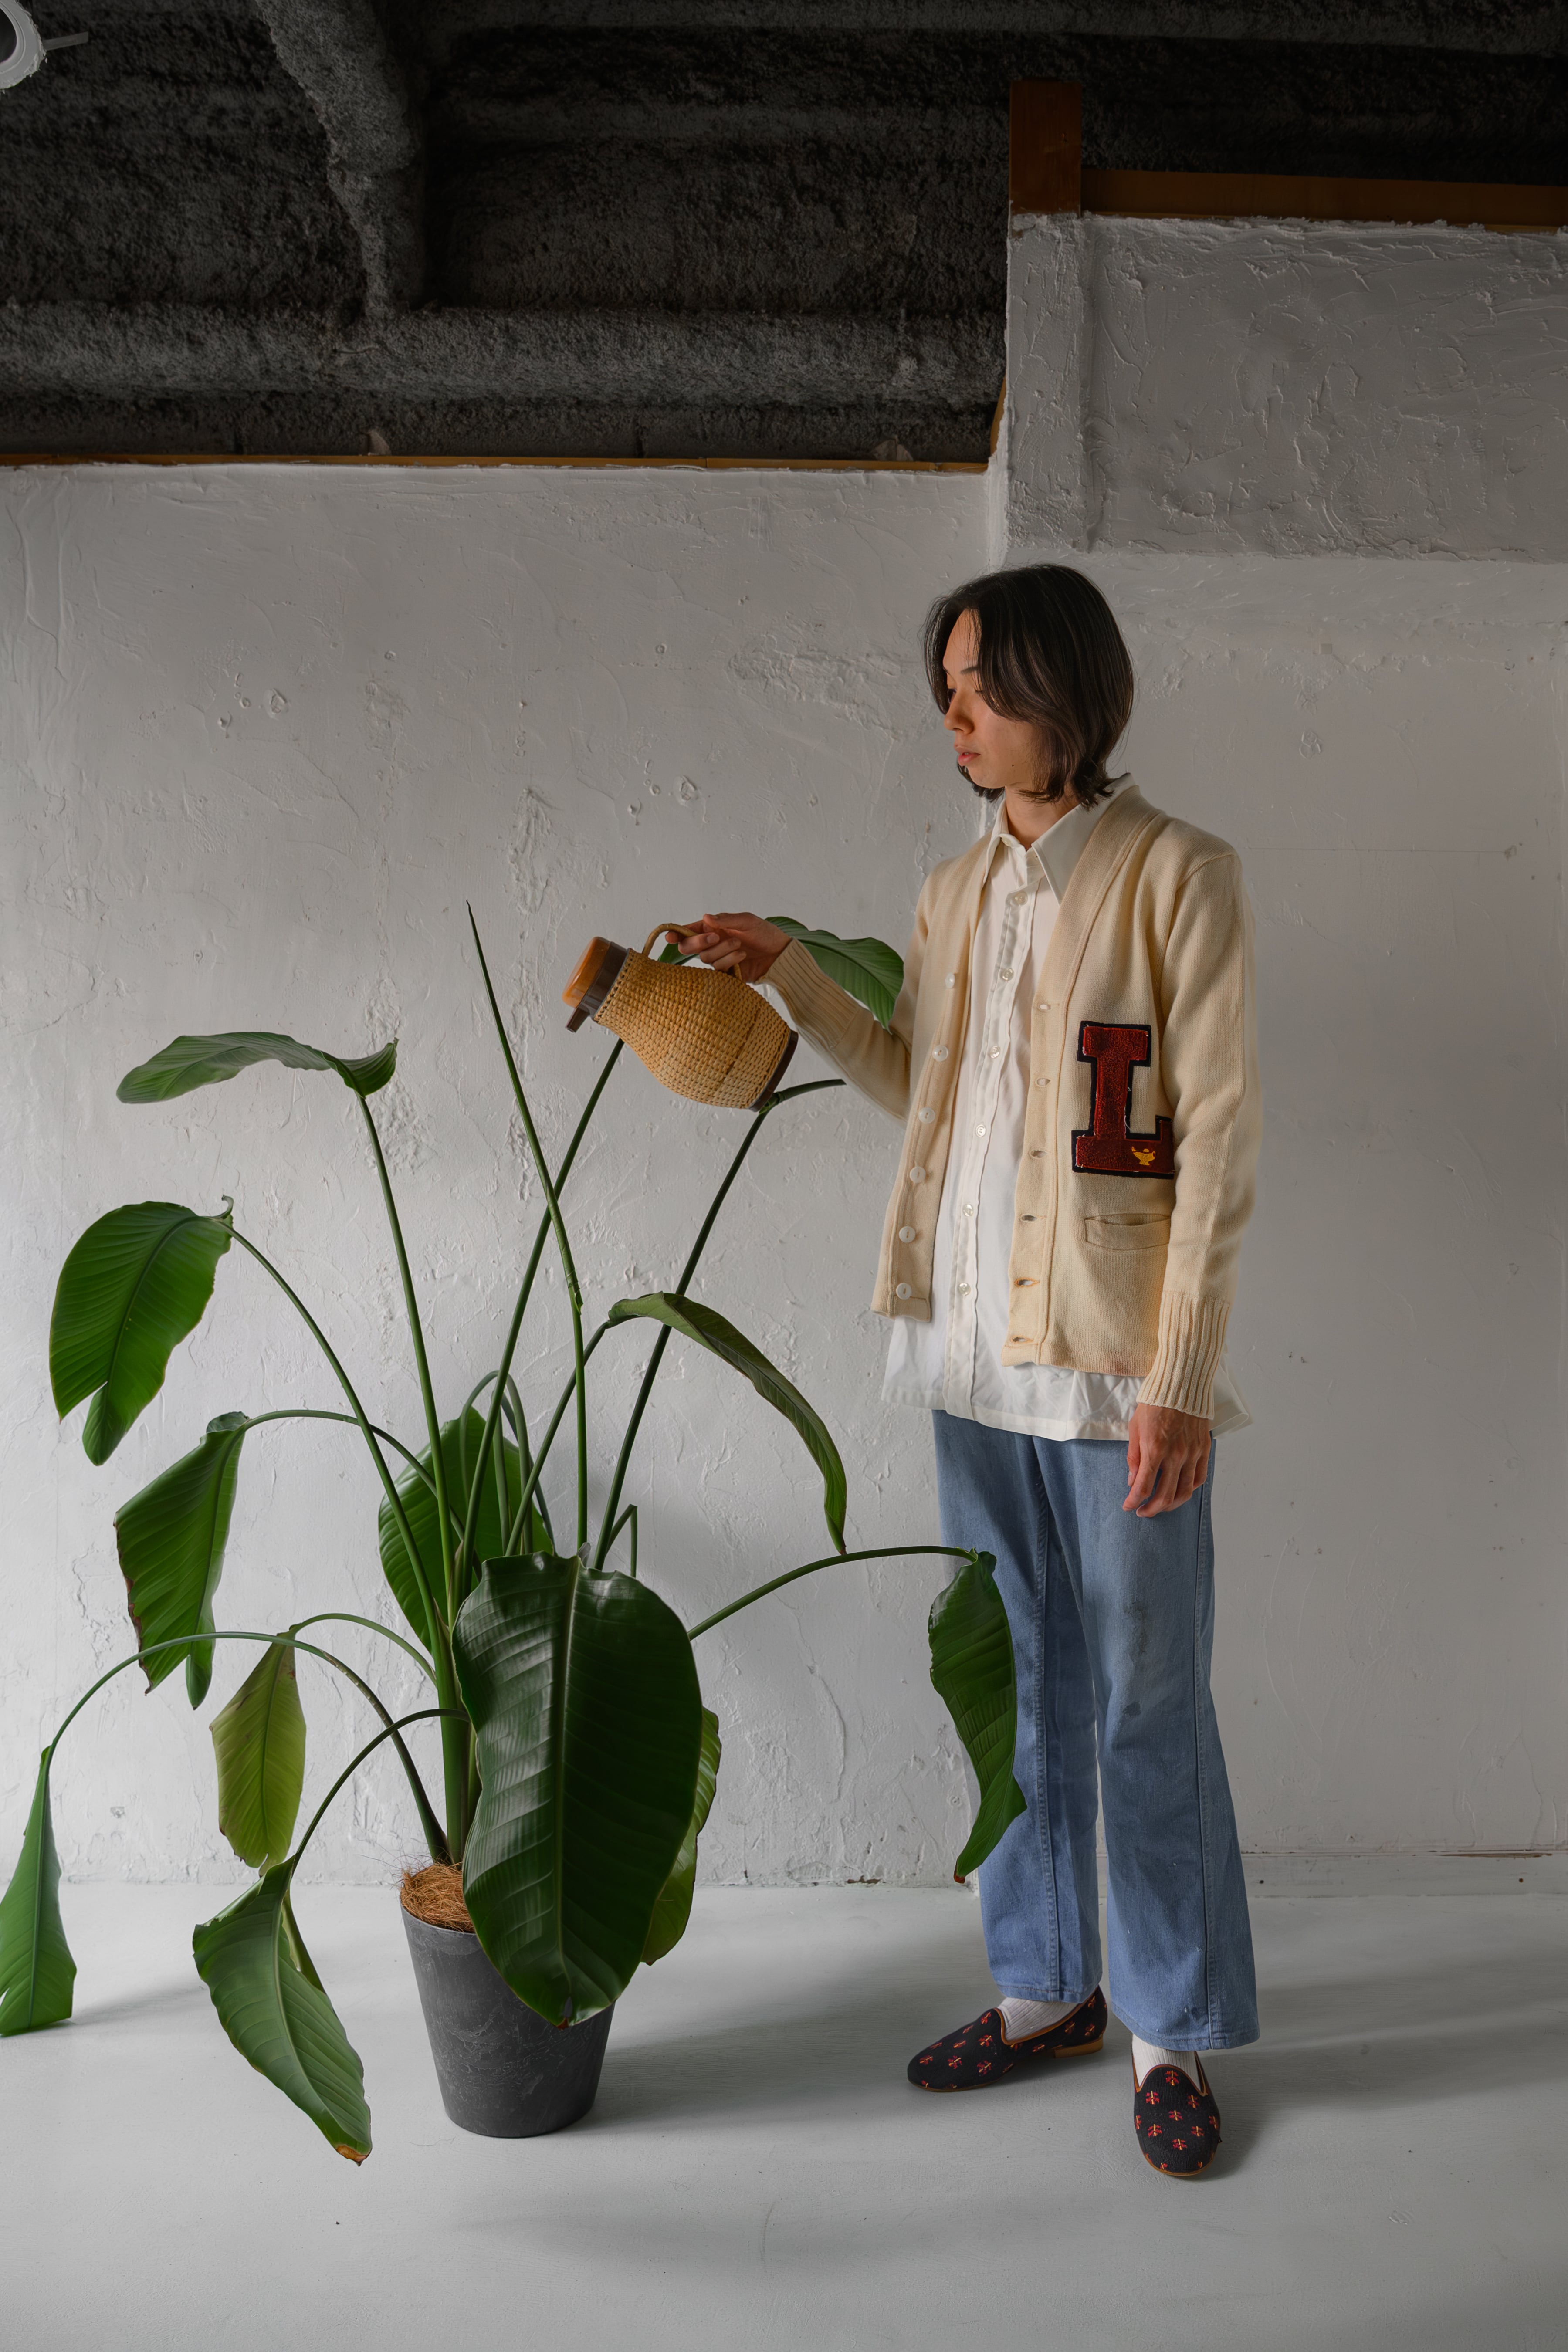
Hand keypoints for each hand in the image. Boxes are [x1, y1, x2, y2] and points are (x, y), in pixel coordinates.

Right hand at [667, 912, 791, 984]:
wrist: (779, 954)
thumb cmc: (764, 933)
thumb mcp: (747, 921)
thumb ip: (726, 920)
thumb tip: (706, 918)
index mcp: (712, 928)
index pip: (688, 931)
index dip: (676, 934)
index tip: (670, 937)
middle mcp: (712, 944)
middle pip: (689, 948)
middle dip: (699, 942)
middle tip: (717, 937)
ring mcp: (718, 959)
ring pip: (705, 959)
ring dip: (722, 951)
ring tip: (741, 945)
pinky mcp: (726, 973)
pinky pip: (718, 970)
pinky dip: (729, 962)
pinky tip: (742, 956)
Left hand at [1123, 1403, 1210, 1517]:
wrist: (1180, 1385)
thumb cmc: (1154, 1404)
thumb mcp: (1135, 1429)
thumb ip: (1134, 1457)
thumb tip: (1133, 1481)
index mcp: (1154, 1449)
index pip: (1144, 1487)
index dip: (1133, 1501)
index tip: (1128, 1506)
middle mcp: (1176, 1455)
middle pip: (1165, 1496)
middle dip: (1151, 1509)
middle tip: (1143, 1512)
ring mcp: (1192, 1454)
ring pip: (1184, 1492)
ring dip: (1171, 1505)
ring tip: (1160, 1506)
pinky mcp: (1204, 1449)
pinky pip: (1199, 1478)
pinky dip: (1189, 1490)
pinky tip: (1179, 1491)